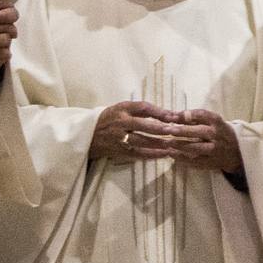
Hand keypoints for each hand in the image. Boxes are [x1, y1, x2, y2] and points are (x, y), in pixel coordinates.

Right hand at [91, 101, 212, 161]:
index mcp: (122, 109)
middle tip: (174, 131)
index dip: (158, 111)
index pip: (142, 108)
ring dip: (157, 144)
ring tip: (172, 144)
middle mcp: (120, 123)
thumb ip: (143, 110)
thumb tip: (169, 114)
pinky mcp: (118, 151)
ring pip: (139, 141)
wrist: (88, 134)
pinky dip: (150, 155)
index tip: (173, 115)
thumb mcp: (123, 108)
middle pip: (141, 125)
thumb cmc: (112, 118)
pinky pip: (136, 154)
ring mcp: (118, 138)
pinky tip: (163, 155)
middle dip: (158, 128)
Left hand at [164, 107, 243, 174]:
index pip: (204, 115)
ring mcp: (214, 150)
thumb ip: (193, 119)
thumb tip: (172, 115)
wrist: (235, 152)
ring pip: (197, 148)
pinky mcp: (210, 162)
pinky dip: (182, 158)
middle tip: (168, 130)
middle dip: (183, 130)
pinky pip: (194, 161)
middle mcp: (217, 136)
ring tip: (167, 143)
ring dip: (180, 145)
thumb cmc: (218, 133)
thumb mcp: (211, 123)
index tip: (174, 115)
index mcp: (218, 123)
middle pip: (200, 132)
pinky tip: (171, 154)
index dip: (189, 115)